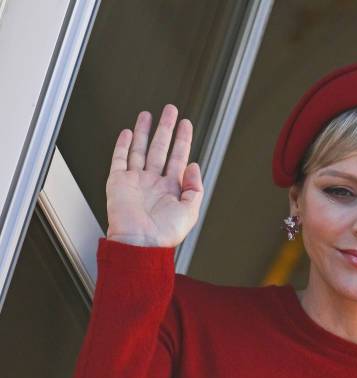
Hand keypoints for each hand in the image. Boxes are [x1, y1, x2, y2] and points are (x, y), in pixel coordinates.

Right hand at [105, 104, 203, 246]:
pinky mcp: (118, 183)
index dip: (183, 139)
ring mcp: (136, 181)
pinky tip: (127, 132)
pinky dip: (122, 145)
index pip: (178, 156)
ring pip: (140, 149)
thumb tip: (193, 165)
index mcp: (171, 188)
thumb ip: (195, 187)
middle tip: (170, 110)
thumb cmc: (164, 234)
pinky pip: (119, 159)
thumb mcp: (191, 211)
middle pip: (160, 148)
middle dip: (166, 128)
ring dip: (144, 131)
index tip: (186, 124)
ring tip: (148, 115)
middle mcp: (153, 182)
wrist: (140, 244)